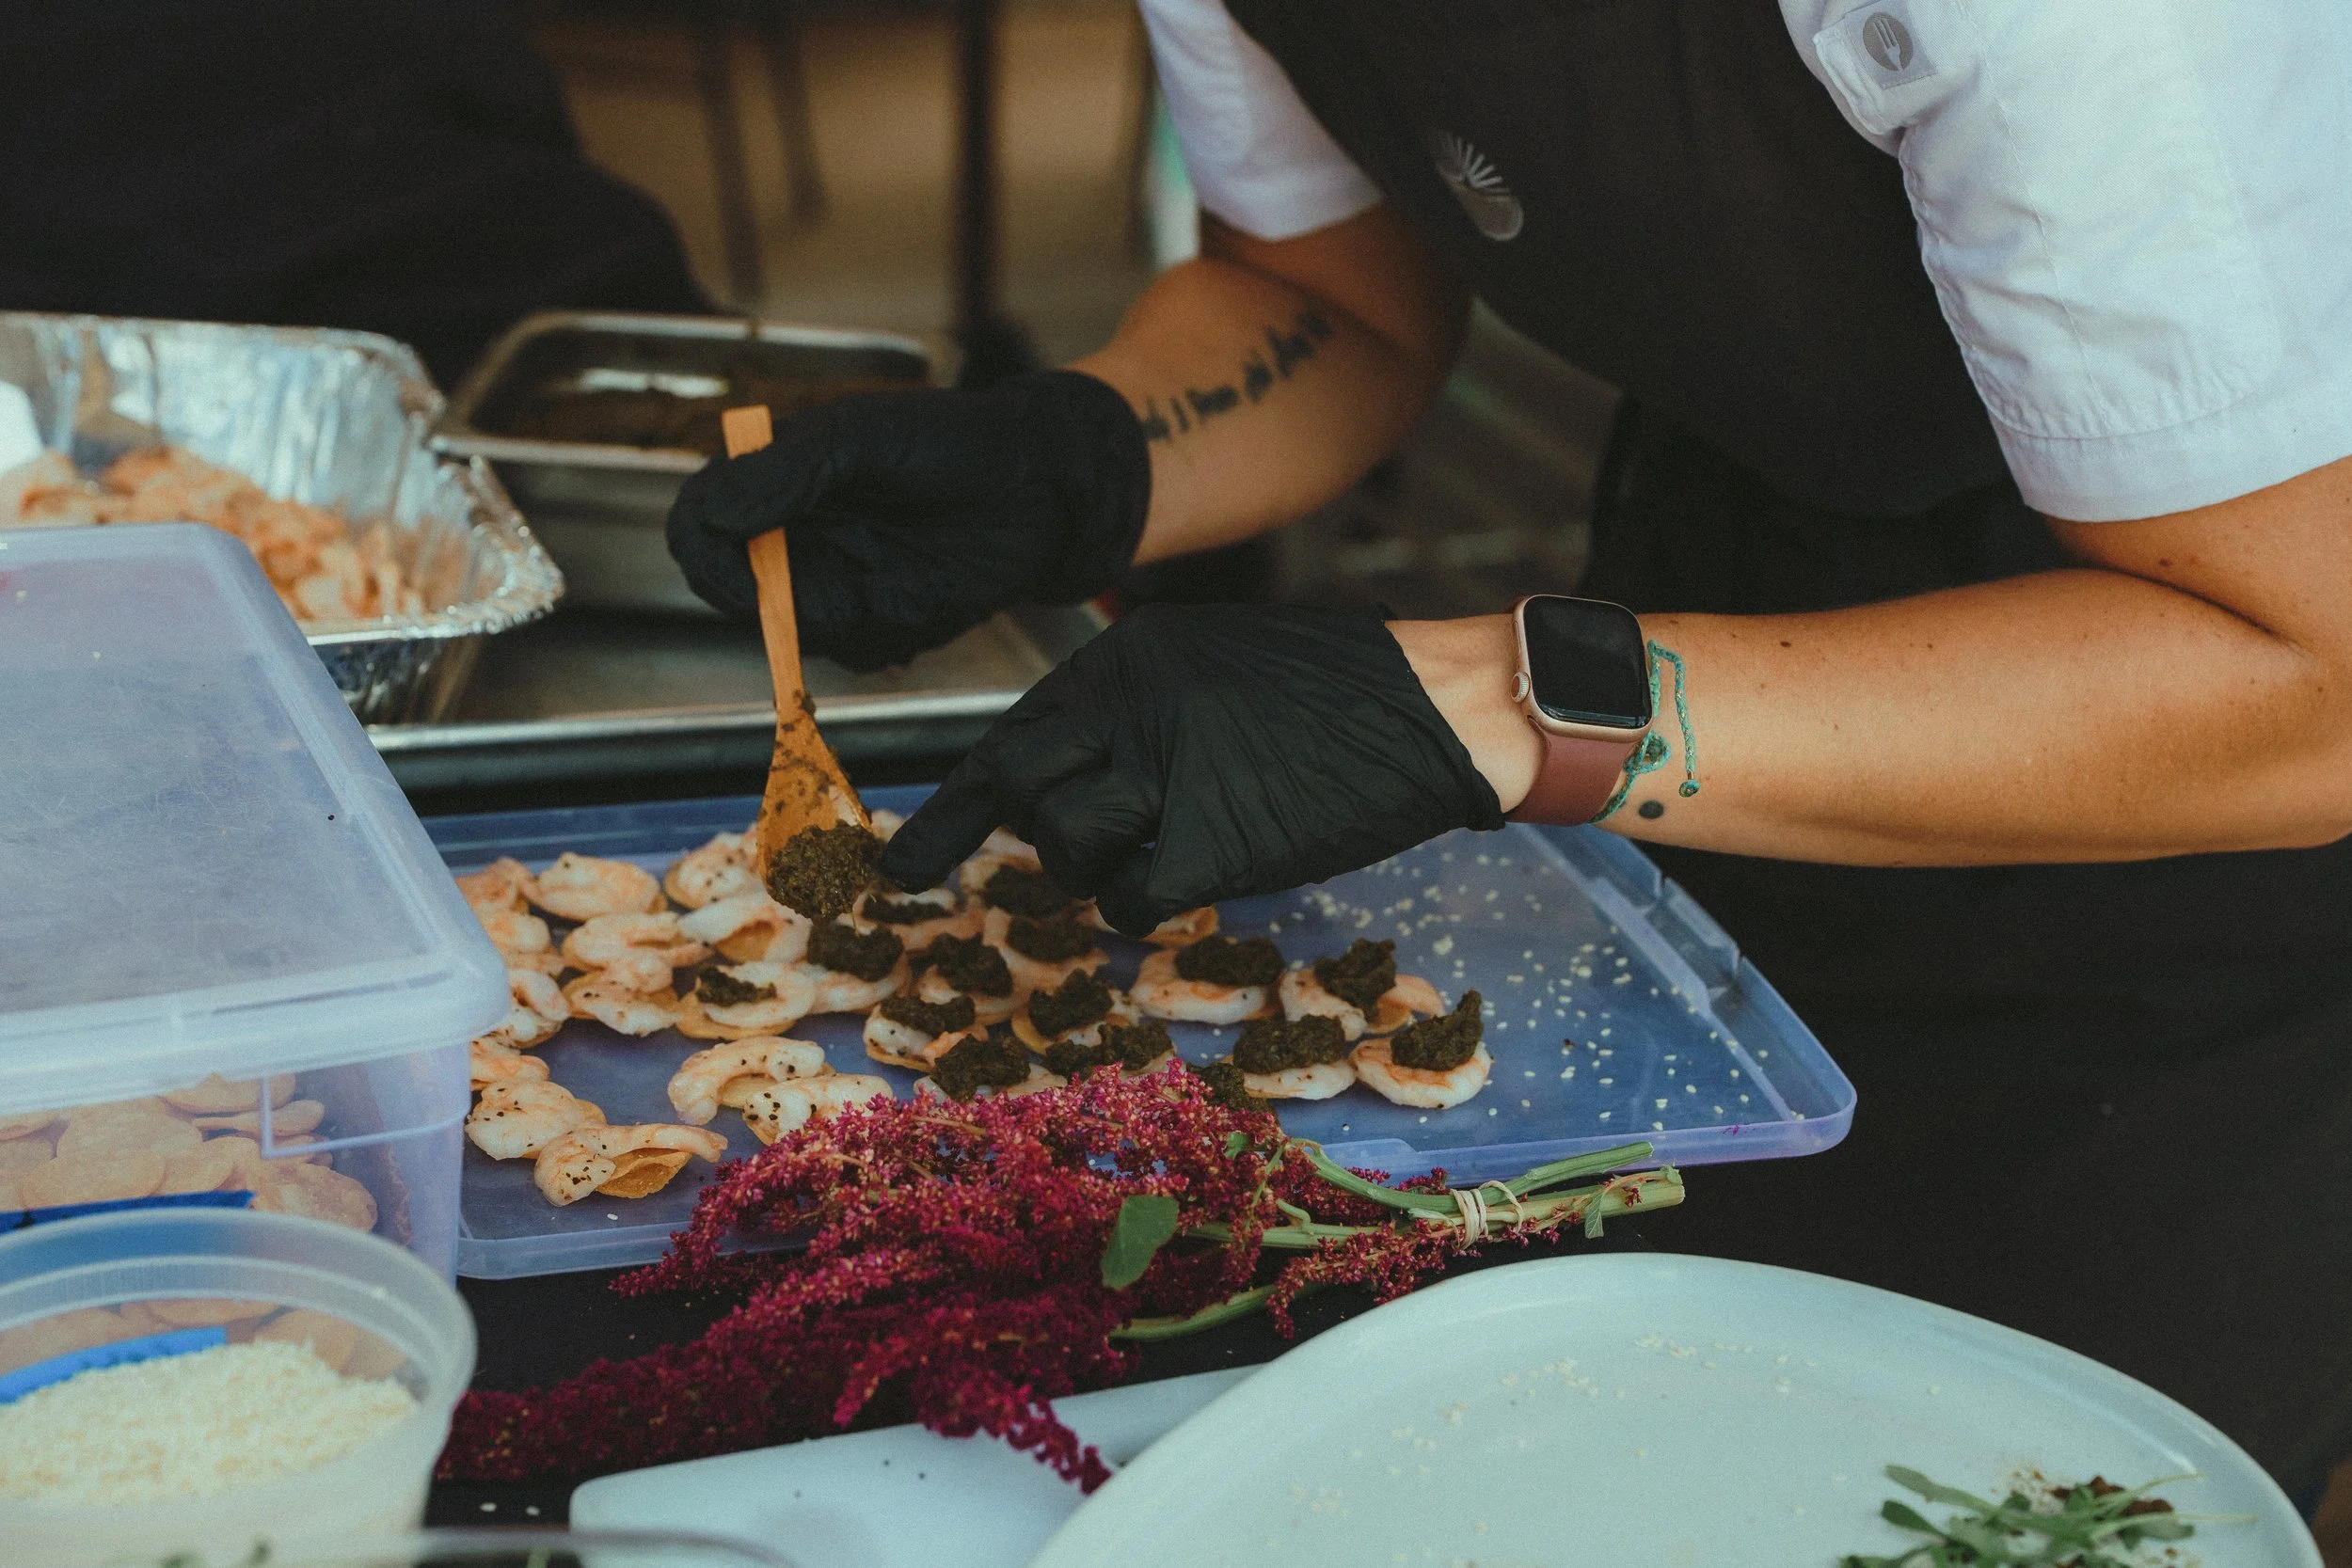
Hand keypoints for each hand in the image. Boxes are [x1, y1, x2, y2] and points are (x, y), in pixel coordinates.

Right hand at [664, 370, 1150, 671]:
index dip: (702, 546)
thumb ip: (783, 473)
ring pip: (789, 630)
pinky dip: (876, 634)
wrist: (1040, 485)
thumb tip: (710, 515)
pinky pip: (849, 651)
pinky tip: (917, 595)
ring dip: (826, 617)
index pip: (699, 523)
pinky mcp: (878, 620)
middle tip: (821, 584)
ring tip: (885, 577)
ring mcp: (833, 581)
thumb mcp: (860, 438)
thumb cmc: (953, 441)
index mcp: (775, 480)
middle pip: (729, 589)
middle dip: (762, 597)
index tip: (734, 554)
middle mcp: (794, 536)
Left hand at [879, 603, 1505, 932]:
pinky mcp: (1210, 843)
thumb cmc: (1336, 687)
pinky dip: (1148, 903)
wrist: (1431, 706)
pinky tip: (1188, 879)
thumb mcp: (1211, 660)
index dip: (957, 805)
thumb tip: (1064, 772)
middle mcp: (1129, 709)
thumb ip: (1133, 707)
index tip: (909, 860)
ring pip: (1066, 849)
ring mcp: (1165, 775)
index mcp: (1124, 660)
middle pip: (1017, 790)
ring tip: (1155, 850)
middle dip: (991, 841)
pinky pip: (1132, 900)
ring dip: (1095, 867)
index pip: (1010, 736)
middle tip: (969, 882)